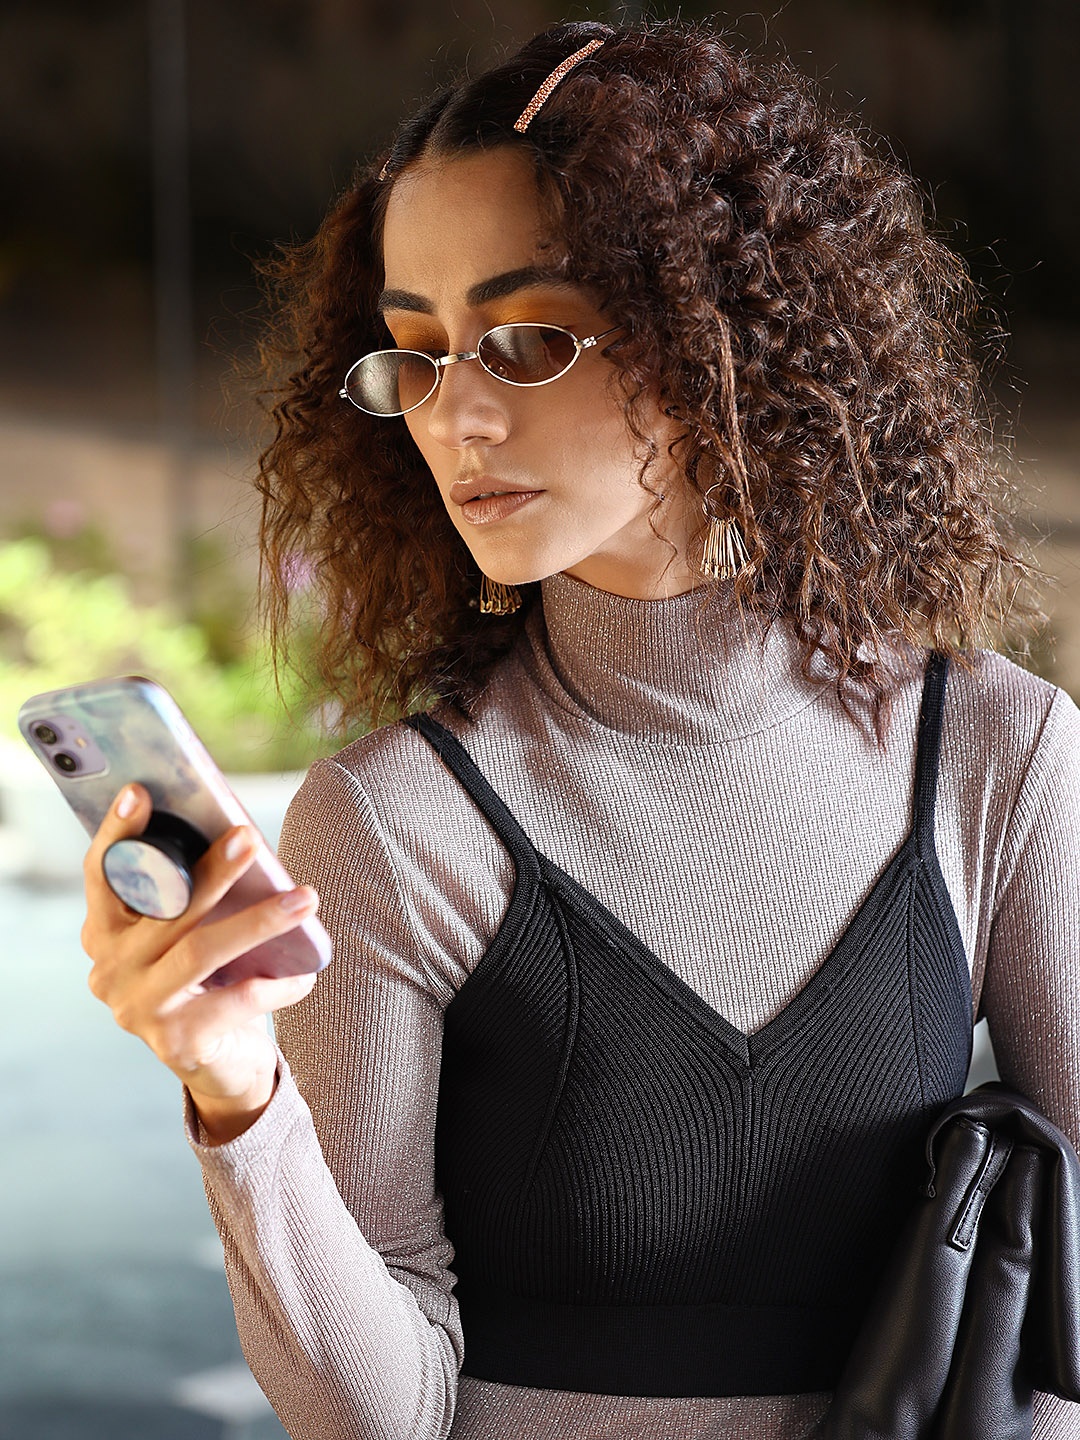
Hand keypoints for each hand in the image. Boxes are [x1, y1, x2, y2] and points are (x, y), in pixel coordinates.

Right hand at [81, 783, 320, 1142]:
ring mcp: (139, 1008)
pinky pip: (236, 1001)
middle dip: (212, 870)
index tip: (139, 792)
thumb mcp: (188, 936)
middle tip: (250, 837)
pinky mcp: (176, 1042)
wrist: (218, 1065)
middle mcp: (111, 971)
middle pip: (166, 909)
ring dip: (260, 921)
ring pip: (202, 951)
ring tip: (306, 898)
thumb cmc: (207, 982)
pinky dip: (277, 983)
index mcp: (106, 934)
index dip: (119, 834)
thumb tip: (240, 840)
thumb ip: (191, 898)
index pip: (103, 875)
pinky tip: (306, 973)